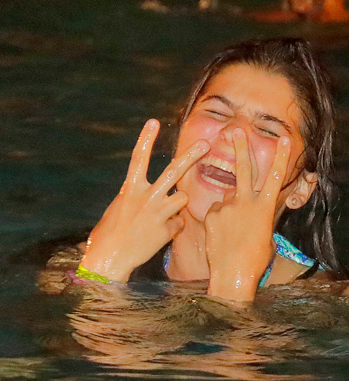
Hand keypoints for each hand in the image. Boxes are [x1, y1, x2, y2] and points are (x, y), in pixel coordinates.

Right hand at [81, 119, 208, 281]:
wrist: (110, 258)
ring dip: (178, 205)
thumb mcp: (121, 207)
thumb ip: (139, 196)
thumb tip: (156, 193)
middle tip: (206, 143)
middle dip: (191, 156)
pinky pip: (179, 222)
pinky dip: (173, 227)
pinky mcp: (168, 228)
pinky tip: (158, 235)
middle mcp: (146, 197)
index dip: (146, 139)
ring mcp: (158, 213)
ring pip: (183, 198)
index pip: (139, 158)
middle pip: (173, 171)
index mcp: (130, 189)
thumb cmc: (111, 233)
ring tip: (159, 218)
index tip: (153, 122)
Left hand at [203, 128, 292, 300]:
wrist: (233, 274)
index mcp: (264, 208)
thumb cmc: (256, 259)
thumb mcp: (266, 235)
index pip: (275, 177)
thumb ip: (258, 215)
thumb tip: (251, 207)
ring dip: (231, 209)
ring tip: (234, 231)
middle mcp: (245, 203)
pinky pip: (214, 212)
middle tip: (236, 131)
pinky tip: (221, 236)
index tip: (283, 140)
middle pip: (243, 170)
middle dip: (241, 149)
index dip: (280, 157)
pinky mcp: (210, 216)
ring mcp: (226, 208)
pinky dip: (218, 220)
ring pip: (227, 199)